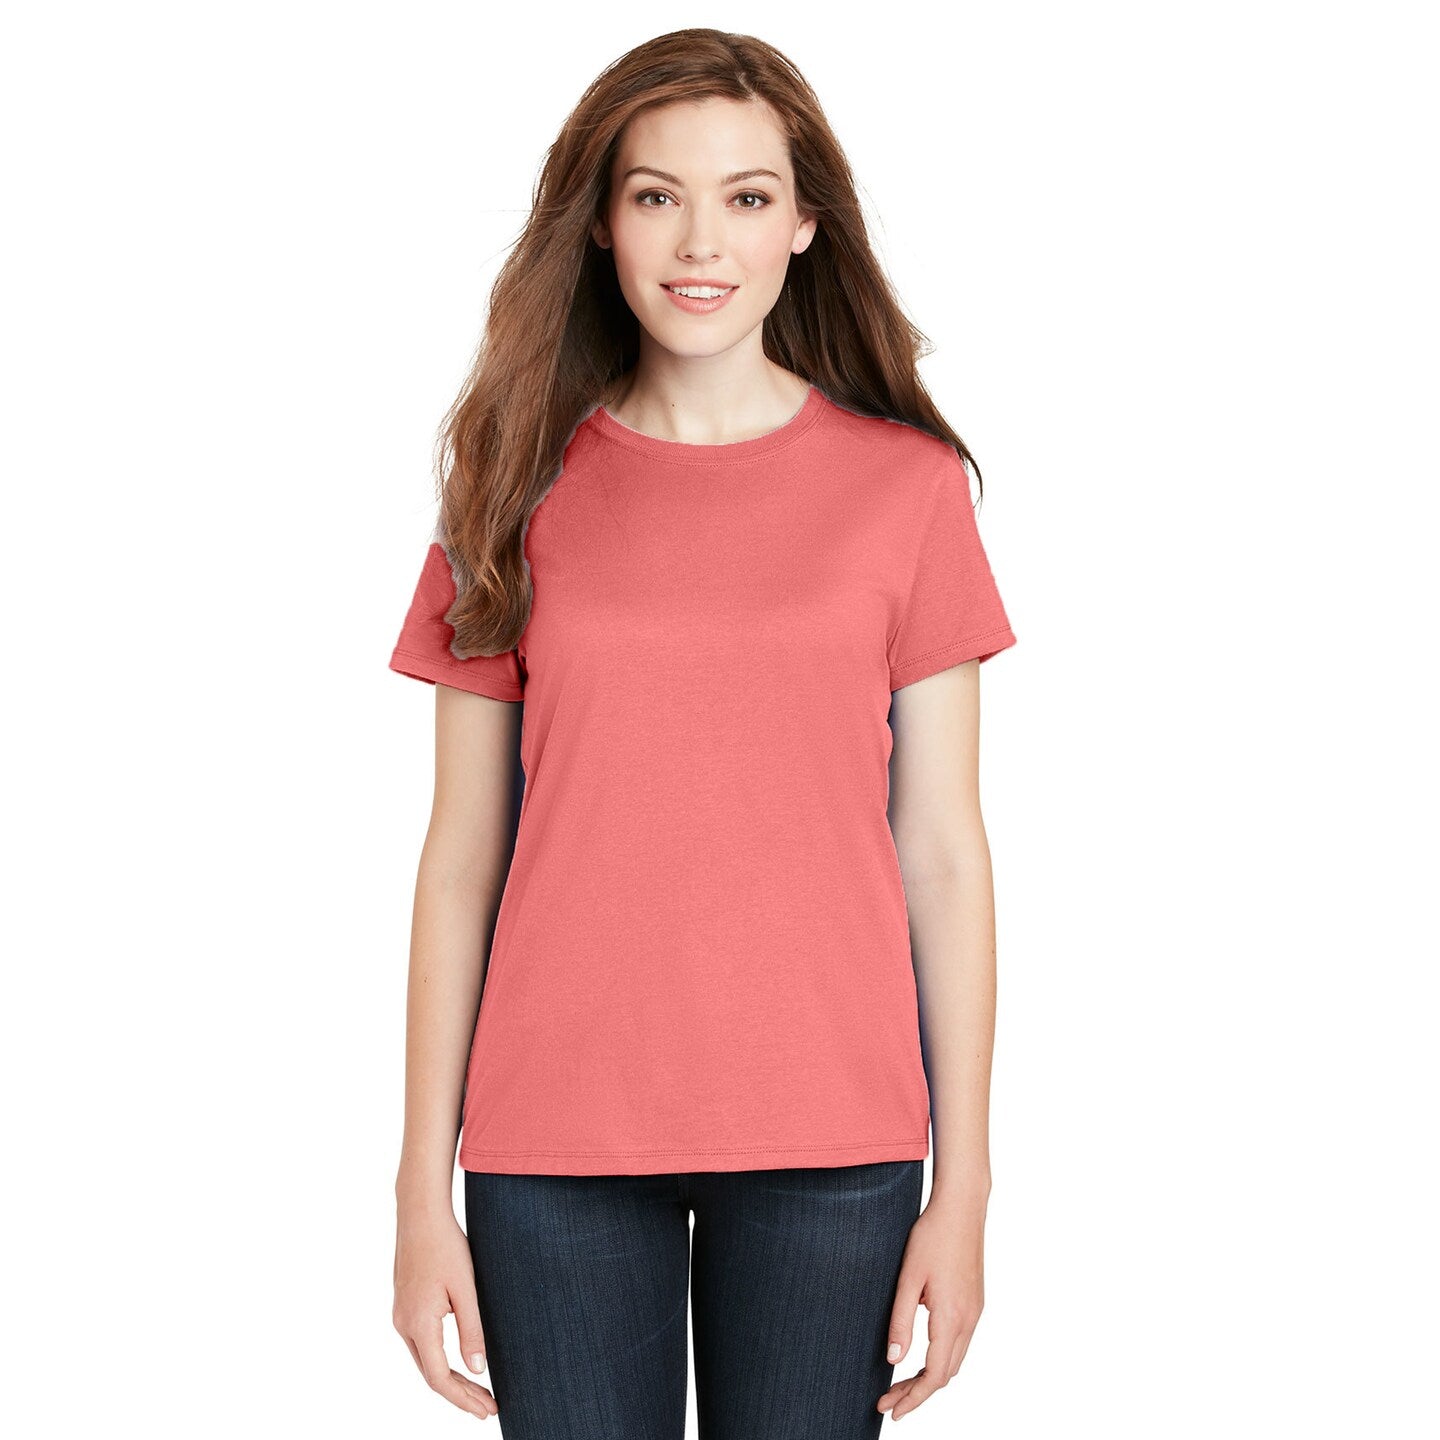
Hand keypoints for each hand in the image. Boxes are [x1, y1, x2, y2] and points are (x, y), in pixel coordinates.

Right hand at [393, 1205, 498, 1420]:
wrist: (420, 1214)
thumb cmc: (446, 1246)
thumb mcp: (465, 1289)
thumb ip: (471, 1330)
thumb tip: (477, 1370)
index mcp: (418, 1324)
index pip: (440, 1379)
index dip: (464, 1399)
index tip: (488, 1410)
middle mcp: (404, 1325)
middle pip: (431, 1375)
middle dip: (460, 1395)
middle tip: (488, 1407)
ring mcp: (401, 1316)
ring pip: (425, 1361)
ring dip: (450, 1380)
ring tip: (478, 1391)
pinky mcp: (404, 1306)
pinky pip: (421, 1345)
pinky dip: (440, 1361)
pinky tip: (457, 1362)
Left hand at [877, 1195, 985, 1421]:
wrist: (962, 1207)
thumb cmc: (932, 1236)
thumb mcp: (908, 1278)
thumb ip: (901, 1321)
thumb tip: (893, 1360)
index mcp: (952, 1318)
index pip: (934, 1376)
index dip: (913, 1398)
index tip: (891, 1410)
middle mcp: (969, 1320)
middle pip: (946, 1374)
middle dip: (918, 1393)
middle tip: (888, 1401)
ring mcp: (975, 1311)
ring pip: (955, 1361)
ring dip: (930, 1377)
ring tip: (901, 1384)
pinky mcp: (975, 1301)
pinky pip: (960, 1343)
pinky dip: (941, 1359)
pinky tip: (923, 1354)